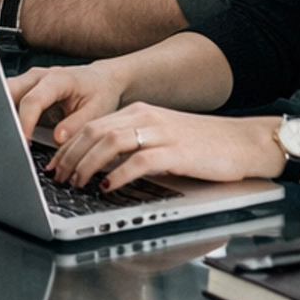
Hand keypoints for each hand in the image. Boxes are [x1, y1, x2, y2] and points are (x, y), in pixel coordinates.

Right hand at [8, 59, 126, 139]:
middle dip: (5, 116)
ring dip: (5, 115)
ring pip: (5, 94)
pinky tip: (15, 131)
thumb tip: (57, 139)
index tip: (24, 142)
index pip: (32, 100)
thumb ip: (76, 125)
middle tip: (10, 140)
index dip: (25, 122)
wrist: (102, 79)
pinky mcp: (26, 88)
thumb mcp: (96, 111)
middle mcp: (38, 76)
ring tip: (12, 137)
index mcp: (57, 79)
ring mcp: (29, 80)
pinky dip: (9, 115)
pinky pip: (10, 99)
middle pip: (9, 92)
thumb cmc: (100, 92)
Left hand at [45, 105, 280, 192]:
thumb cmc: (204, 146)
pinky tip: (107, 186)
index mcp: (140, 113)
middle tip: (57, 177)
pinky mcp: (176, 152)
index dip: (68, 146)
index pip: (92, 125)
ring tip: (76, 183)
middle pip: (94, 132)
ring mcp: (161, 133)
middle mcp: (146, 118)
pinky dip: (118, 174)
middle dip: (70, 156)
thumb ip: (134, 145)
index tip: (55, 164)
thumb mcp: (162, 138)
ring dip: (87, 164)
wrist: (244, 142)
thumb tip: (101, 165)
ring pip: (109, 143)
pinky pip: (138, 161)